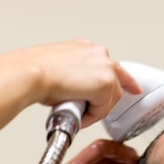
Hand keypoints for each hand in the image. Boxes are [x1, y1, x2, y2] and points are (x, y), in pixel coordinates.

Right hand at [16, 38, 141, 127]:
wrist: (30, 73)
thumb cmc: (34, 71)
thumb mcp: (58, 67)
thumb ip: (73, 74)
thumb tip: (74, 90)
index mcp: (86, 47)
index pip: (111, 65)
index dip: (124, 79)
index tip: (133, 88)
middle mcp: (99, 53)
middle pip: (115, 83)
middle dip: (105, 101)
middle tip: (89, 111)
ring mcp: (105, 67)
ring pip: (109, 98)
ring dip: (94, 109)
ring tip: (74, 110)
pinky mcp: (106, 84)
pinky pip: (103, 109)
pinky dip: (91, 116)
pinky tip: (76, 113)